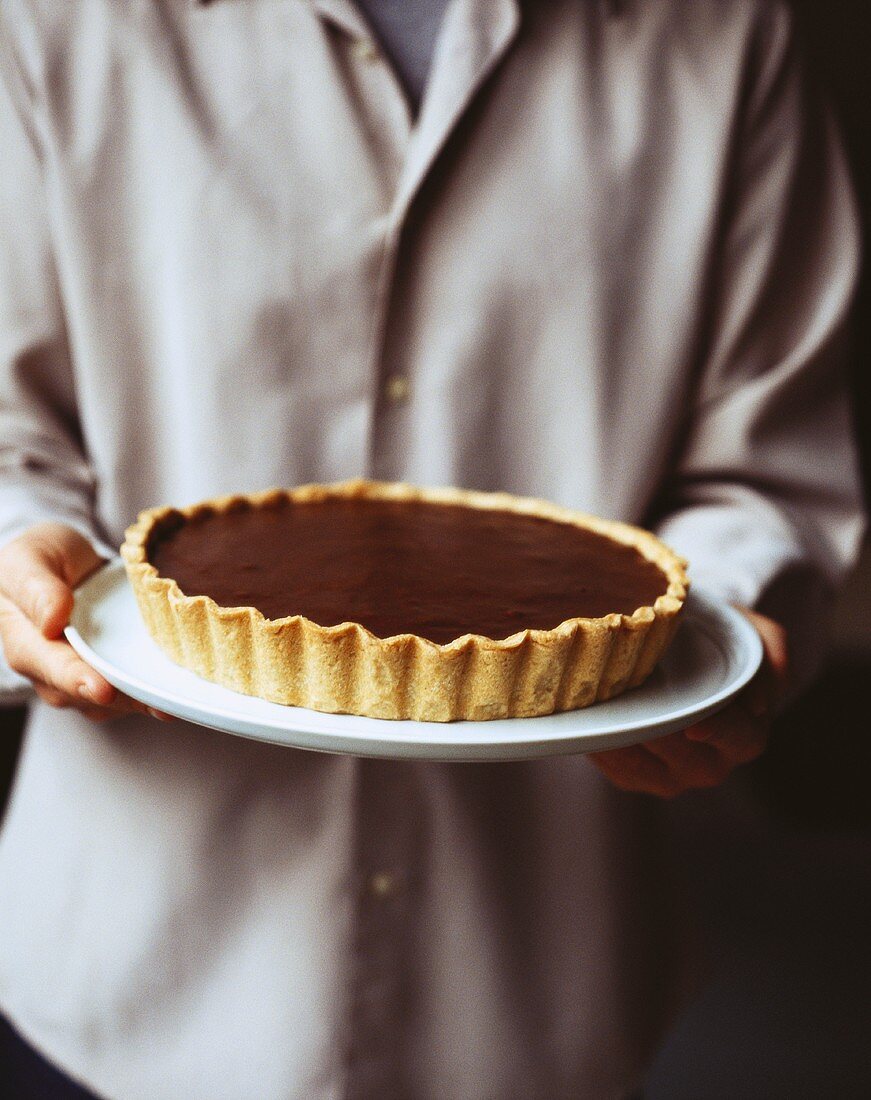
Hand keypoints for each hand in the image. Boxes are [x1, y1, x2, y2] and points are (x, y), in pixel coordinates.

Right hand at [0, 522, 165, 720]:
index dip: (79, 681)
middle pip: (90, 694)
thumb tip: (53, 620)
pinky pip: (132, 690)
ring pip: (116, 700)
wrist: (64, 562)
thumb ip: (37, 589)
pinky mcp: (112, 674)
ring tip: (178, 700)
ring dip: (146, 701)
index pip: (54, 668)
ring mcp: (84, 676)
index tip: (103, 690)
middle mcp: (53, 671)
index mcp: (27, 644)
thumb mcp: (30, 560)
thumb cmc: (41, 558)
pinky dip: (154, 690)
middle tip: (160, 704)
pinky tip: (181, 688)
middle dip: (125, 700)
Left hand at [587, 608, 787, 797]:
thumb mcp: (761, 636)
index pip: (739, 738)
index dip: (720, 731)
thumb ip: (774, 654)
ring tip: (603, 704)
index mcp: (747, 737)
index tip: (697, 722)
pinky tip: (590, 715)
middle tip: (633, 699)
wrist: (687, 656)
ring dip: (621, 736)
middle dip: (657, 729)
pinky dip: (600, 743)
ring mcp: (669, 776)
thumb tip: (758, 702)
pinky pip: (614, 766)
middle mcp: (710, 764)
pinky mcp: (632, 778)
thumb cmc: (726, 642)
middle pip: (683, 755)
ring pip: (643, 763)